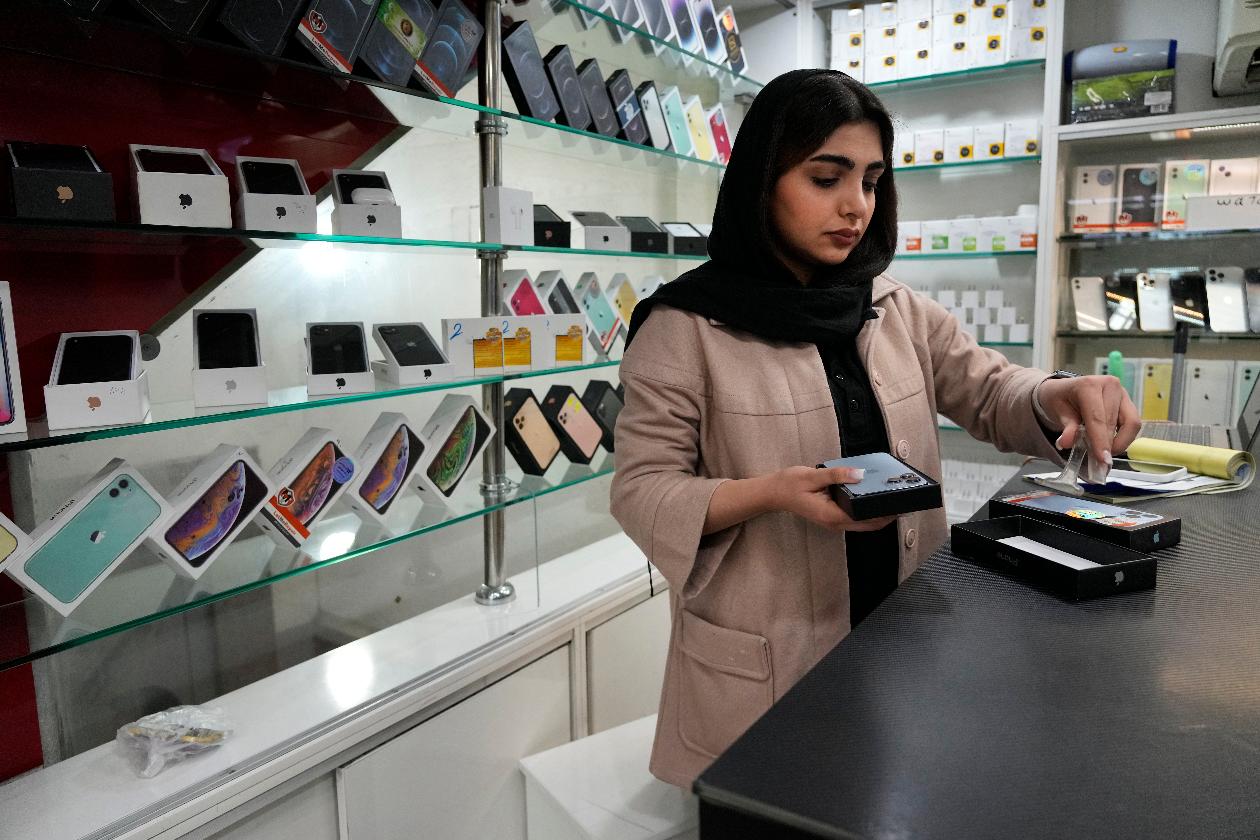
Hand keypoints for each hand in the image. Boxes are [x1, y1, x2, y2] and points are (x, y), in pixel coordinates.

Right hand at [766, 466, 897, 532]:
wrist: (773, 493)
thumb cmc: (790, 485)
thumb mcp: (813, 476)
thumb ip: (837, 475)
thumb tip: (859, 473)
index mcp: (831, 515)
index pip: (865, 519)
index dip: (884, 513)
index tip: (898, 504)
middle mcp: (834, 523)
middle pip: (868, 525)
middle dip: (886, 516)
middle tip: (902, 501)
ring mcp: (833, 522)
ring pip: (863, 523)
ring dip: (877, 515)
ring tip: (890, 498)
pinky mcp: (833, 517)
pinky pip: (855, 518)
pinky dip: (867, 511)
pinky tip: (872, 497)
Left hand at [1035, 375, 1141, 464]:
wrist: (1064, 391)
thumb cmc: (1060, 400)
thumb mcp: (1057, 413)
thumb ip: (1065, 428)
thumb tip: (1066, 443)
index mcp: (1089, 385)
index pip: (1097, 418)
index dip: (1100, 440)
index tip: (1102, 459)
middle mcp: (1109, 385)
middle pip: (1113, 422)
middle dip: (1107, 445)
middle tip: (1100, 462)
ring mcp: (1122, 392)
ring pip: (1130, 424)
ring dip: (1119, 442)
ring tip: (1103, 452)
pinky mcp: (1128, 402)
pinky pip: (1133, 424)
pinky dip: (1123, 437)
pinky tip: (1110, 443)